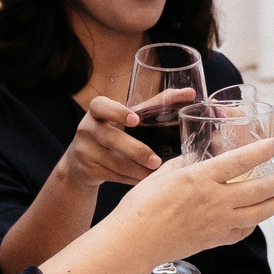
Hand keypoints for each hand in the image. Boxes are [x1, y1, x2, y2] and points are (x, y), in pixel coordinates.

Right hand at [58, 94, 173, 189]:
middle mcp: (87, 127)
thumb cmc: (116, 130)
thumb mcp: (129, 116)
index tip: (135, 120)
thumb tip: (190, 93)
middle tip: (157, 161)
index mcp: (97, 109)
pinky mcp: (86, 170)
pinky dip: (130, 179)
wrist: (82, 159)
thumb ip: (157, 104)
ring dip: (137, 169)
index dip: (117, 112)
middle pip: (111, 138)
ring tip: (156, 173)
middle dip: (136, 151)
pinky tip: (144, 180)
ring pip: (114, 162)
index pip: (101, 105)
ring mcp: (84, 150)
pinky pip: (112, 176)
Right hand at [118, 137, 273, 258]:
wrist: (134, 242)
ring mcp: (218, 223)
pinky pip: (243, 231)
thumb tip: (195, 159)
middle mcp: (215, 200)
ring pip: (259, 213)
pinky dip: (254, 223)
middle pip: (259, 188)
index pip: (241, 160)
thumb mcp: (162, 175)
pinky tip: (256, 217)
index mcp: (201, 178)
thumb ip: (184, 165)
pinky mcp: (215, 240)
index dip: (263, 150)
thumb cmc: (141, 206)